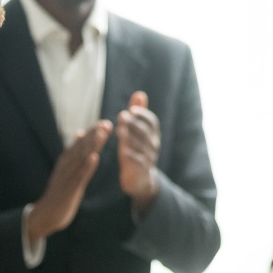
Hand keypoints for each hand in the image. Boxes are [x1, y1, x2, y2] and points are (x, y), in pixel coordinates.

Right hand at [27, 120, 111, 243]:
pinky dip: (86, 167)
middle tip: (106, 123)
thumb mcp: (66, 171)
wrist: (45, 215)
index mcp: (65, 162)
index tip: (104, 122)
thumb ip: (74, 154)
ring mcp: (66, 178)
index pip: (79, 145)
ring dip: (91, 146)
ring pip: (80, 159)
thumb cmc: (59, 192)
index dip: (91, 133)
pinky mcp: (68, 190)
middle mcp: (65, 167)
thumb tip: (80, 133)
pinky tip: (94, 158)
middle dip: (93, 135)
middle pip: (80, 148)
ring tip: (101, 134)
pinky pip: (78, 177)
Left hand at [118, 91, 160, 214]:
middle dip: (134, 123)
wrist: (141, 179)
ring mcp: (149, 158)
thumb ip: (139, 113)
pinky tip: (122, 150)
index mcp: (152, 134)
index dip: (143, 114)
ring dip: (131, 137)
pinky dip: (131, 155)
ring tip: (119, 130)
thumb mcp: (138, 131)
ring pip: (142, 146)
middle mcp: (153, 145)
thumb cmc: (138, 150)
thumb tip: (139, 94)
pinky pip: (138, 162)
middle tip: (122, 115)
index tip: (131, 108)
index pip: (152, 122)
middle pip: (146, 132)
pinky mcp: (141, 170)